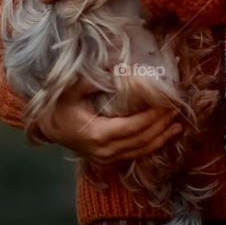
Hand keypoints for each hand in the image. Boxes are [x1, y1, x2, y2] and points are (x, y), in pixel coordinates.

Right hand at [36, 75, 182, 165]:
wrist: (47, 126)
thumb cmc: (59, 105)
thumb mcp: (72, 88)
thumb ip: (92, 78)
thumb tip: (117, 64)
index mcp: (97, 134)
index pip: (133, 128)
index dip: (153, 117)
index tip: (167, 104)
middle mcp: (104, 151)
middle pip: (141, 141)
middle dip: (162, 126)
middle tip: (178, 111)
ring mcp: (106, 159)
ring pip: (140, 152)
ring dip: (161, 139)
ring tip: (178, 126)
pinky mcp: (107, 160)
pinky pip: (134, 156)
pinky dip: (151, 147)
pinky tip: (163, 137)